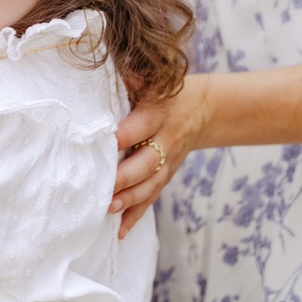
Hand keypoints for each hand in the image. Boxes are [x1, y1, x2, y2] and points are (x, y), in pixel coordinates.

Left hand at [110, 75, 210, 235]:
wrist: (201, 109)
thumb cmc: (165, 92)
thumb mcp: (155, 80)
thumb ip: (135, 78)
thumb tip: (118, 68)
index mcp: (157, 115)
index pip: (138, 128)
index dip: (121, 138)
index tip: (101, 145)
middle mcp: (164, 141)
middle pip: (146, 163)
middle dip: (124, 178)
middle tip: (103, 190)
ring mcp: (167, 162)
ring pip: (149, 185)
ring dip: (129, 200)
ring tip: (108, 209)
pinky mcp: (165, 176)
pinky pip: (152, 198)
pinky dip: (136, 216)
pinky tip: (121, 232)